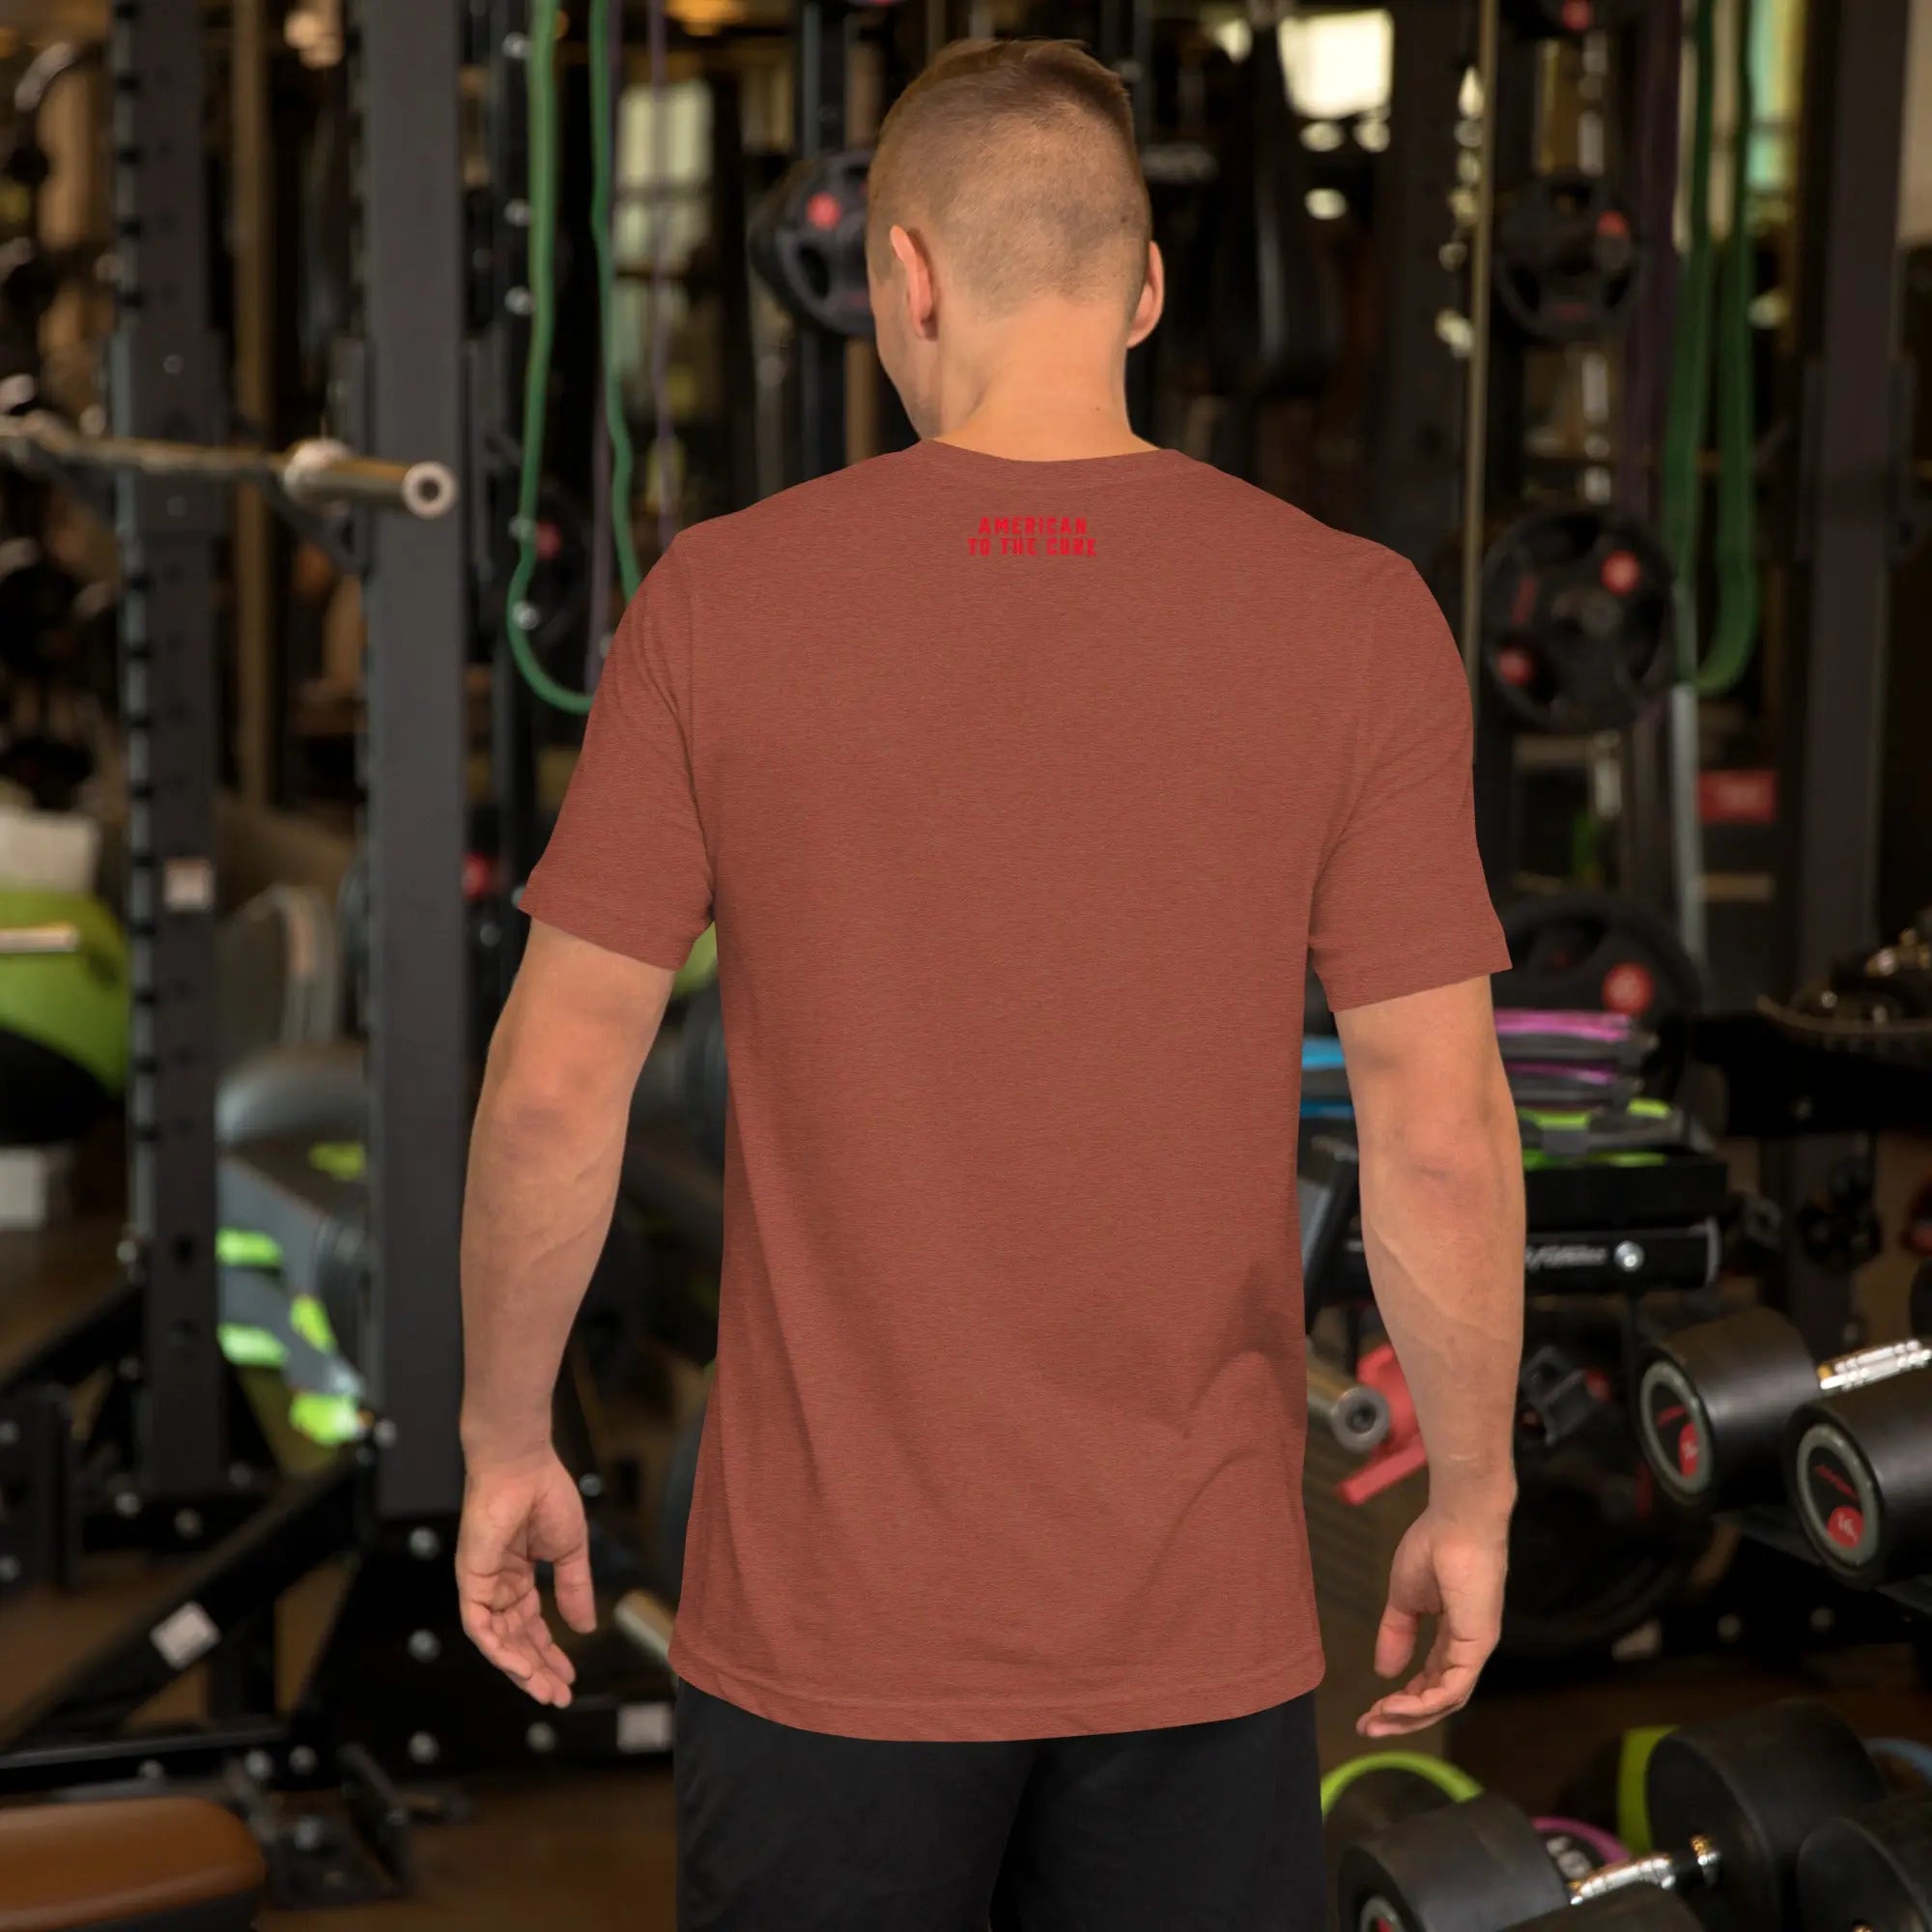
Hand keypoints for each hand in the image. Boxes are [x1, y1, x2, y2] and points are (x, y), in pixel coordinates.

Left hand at [456, 1447, 596, 1705]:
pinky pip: (480, 1626)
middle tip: (558, 1696)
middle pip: (516, 1639)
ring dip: (520, 1668)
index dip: (550, 1653)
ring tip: (544, 1690)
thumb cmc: (545, 1494)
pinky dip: (499, 1649)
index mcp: (519, 1576)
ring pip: (497, 1640)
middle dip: (537, 1669)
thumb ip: (575, 1589)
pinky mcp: (470, 1580)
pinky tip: (522, 1666)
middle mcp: (497, 1585)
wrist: (523, 1465)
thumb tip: (586, 1628)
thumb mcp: (569, 1551)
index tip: (569, 1677)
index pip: (531, 1625)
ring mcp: (482, 1584)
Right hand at [1358, 1504, 1508, 1737]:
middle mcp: (1467, 1649)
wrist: (1457, 1520)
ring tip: (1375, 1720)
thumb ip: (1396, 1634)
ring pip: (1445, 1700)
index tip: (1369, 1712)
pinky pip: (1453, 1687)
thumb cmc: (1434, 1546)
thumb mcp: (1405, 1598)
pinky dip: (1425, 1702)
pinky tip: (1397, 1706)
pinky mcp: (1478, 1644)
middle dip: (1402, 1718)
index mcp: (1453, 1637)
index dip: (1401, 1700)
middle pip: (1438, 1700)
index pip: (1429, 1682)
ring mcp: (1475, 1648)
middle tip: (1366, 1728)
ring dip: (1409, 1715)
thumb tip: (1384, 1672)